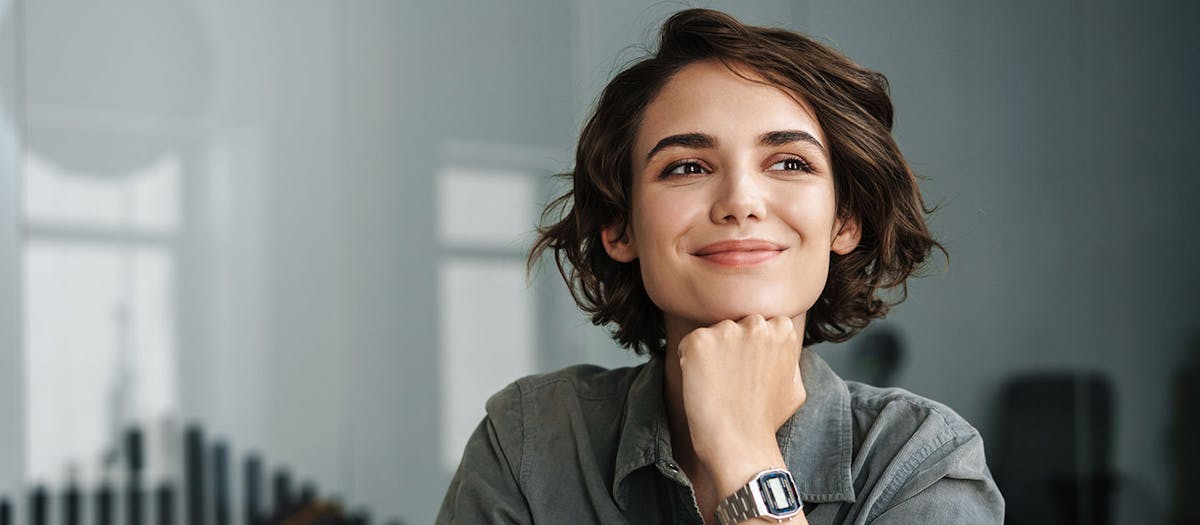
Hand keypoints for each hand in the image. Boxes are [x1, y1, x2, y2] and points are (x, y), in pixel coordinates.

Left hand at [676, 314, 805, 492]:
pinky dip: (688, 362)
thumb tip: (781, 347)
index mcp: (782, 330)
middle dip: (730, 346)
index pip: (758, 324)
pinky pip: (688, 344)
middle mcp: (756, 324)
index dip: (750, 348)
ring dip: (710, 354)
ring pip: (712, 334)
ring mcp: (727, 331)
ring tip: (718, 386)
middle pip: (734, 324)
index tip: (748, 371)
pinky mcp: (699, 342)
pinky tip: (702, 385)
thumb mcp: (795, 386)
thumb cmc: (766, 421)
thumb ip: (788, 358)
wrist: (741, 445)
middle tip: (731, 380)